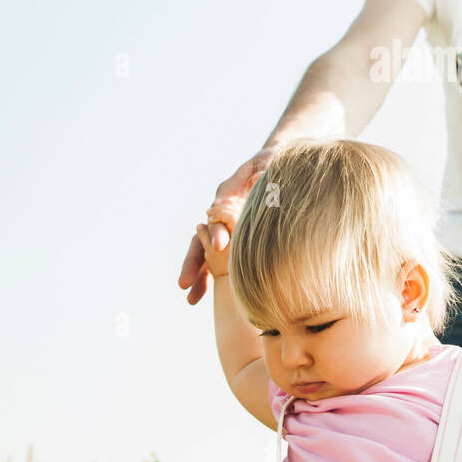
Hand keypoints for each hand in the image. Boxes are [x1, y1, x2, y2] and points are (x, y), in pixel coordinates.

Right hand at [178, 148, 275, 304]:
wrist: (274, 166)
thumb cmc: (274, 163)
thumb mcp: (270, 163)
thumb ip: (265, 172)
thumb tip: (261, 179)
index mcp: (230, 194)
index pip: (219, 214)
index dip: (218, 230)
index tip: (219, 245)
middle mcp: (220, 213)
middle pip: (202, 236)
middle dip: (196, 259)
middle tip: (186, 281)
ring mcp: (223, 228)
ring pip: (203, 252)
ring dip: (196, 274)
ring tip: (188, 296)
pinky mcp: (229, 241)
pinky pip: (215, 263)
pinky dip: (207, 280)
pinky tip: (196, 298)